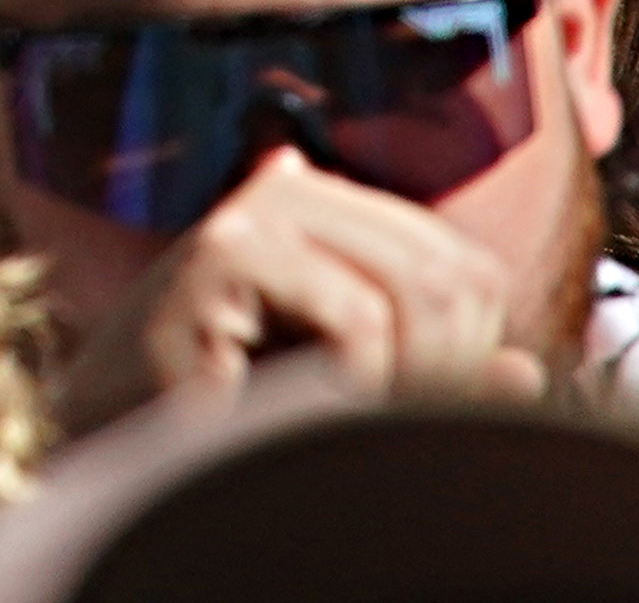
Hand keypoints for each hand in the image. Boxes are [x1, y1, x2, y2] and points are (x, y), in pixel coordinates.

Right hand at [51, 146, 542, 431]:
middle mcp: (292, 192)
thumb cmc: (225, 421)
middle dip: (447, 368)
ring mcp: (255, 211)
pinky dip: (357, 384)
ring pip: (420, 292)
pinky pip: (360, 320)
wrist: (113, 446)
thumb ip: (430, 368)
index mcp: (324, 209)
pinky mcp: (225, 247)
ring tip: (347, 418)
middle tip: (392, 426)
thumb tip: (524, 373)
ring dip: (406, 381)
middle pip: (453, 273)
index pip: (462, 264)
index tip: (425, 411)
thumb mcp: (349, 388)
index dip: (469, 350)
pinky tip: (301, 404)